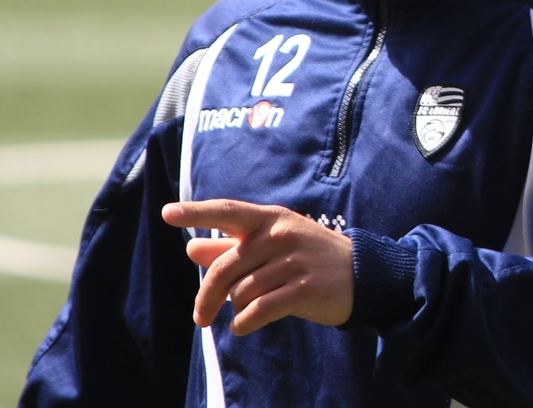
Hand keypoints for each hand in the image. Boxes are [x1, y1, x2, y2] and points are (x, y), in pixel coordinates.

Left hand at [162, 200, 353, 335]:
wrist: (361, 274)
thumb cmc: (308, 256)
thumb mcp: (272, 244)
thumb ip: (231, 247)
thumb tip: (191, 249)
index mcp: (270, 218)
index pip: (228, 211)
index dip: (196, 212)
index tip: (167, 213)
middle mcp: (280, 234)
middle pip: (225, 267)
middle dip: (208, 296)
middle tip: (200, 318)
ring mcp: (293, 260)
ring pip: (242, 292)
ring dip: (238, 307)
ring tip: (252, 308)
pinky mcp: (303, 289)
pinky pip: (258, 311)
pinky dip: (245, 323)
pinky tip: (244, 326)